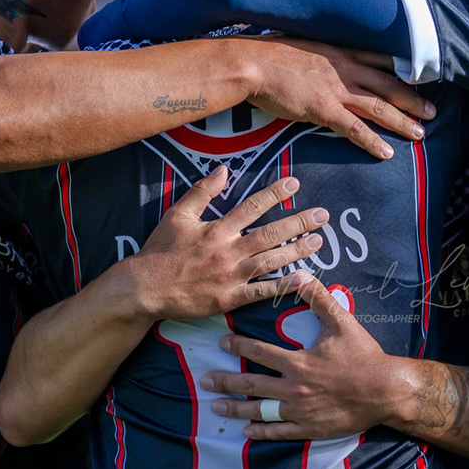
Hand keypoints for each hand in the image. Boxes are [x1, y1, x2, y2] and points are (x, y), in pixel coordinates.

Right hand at [123, 167, 326, 319]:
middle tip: (323, 215)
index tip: (295, 184)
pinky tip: (304, 280)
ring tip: (319, 241)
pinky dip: (283, 286)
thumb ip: (202, 192)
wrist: (144, 287)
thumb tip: (223, 170)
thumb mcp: (178, 215)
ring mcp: (231, 276)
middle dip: (299, 222)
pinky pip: (262, 292)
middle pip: (270, 233)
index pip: (252, 206)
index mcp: (217, 229)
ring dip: (297, 250)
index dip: (275, 194)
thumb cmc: (160, 251)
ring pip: (271, 261)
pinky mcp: (230, 299)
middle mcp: (228, 250)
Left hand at [201, 276, 405, 439]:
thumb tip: (300, 274)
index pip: (258, 353)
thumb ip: (318, 298)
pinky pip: (280, 432)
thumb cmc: (364, 356)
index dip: (238, 347)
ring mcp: (300, 412)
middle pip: (251, 385)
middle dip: (225, 381)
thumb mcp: (342, 322)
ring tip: (216, 406)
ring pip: (260, 411)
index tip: (222, 344)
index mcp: (298, 362)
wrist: (386, 391)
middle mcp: (294, 388)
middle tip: (205, 379)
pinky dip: (262, 431)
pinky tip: (246, 431)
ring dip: (236, 409)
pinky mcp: (310, 429)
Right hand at [244, 37, 435, 160]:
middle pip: (388, 85)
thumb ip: (319, 54)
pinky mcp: (324, 109)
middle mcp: (345, 69)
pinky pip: (355, 129)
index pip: (380, 60)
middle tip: (432, 111)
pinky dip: (373, 141)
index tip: (420, 78)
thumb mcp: (302, 44)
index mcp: (341, 52)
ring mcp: (336, 89)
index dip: (402, 70)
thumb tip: (320, 60)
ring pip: (379, 107)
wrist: (252, 63)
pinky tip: (387, 153)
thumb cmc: (270, 54)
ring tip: (420, 133)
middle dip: (413, 99)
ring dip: (403, 121)